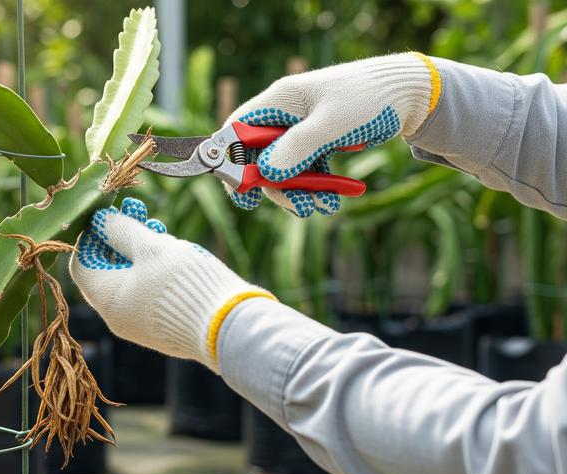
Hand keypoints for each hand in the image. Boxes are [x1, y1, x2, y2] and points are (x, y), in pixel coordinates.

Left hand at [69, 197, 274, 371]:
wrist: (229, 327)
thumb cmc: (185, 284)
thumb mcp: (151, 247)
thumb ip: (122, 230)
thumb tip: (100, 221)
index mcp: (107, 299)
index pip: (81, 263)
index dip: (90, 236)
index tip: (108, 214)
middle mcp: (117, 316)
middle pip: (105, 270)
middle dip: (118, 238)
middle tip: (135, 212)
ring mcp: (139, 324)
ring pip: (128, 279)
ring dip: (138, 250)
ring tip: (157, 227)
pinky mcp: (160, 326)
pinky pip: (146, 292)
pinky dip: (152, 269)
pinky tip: (170, 251)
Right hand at [226, 52, 440, 216]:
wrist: (413, 95)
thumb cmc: (371, 100)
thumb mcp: (333, 125)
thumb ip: (296, 149)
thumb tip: (265, 176)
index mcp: (280, 101)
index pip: (237, 131)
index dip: (232, 162)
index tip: (242, 191)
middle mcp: (285, 114)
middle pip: (260, 158)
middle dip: (277, 187)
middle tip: (299, 206)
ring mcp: (301, 129)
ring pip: (284, 169)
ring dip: (299, 193)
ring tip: (324, 207)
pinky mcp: (318, 141)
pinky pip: (305, 170)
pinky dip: (316, 188)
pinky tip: (333, 200)